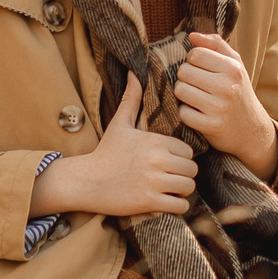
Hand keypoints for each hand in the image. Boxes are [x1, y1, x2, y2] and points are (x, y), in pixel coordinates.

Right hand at [30, 74, 196, 217]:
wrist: (85, 180)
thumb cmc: (105, 152)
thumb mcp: (119, 124)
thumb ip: (131, 99)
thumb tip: (134, 73)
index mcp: (155, 140)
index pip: (188, 152)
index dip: (181, 159)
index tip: (169, 163)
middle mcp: (157, 159)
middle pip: (192, 170)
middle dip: (183, 176)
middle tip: (170, 179)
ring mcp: (154, 181)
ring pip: (189, 187)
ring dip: (182, 192)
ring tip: (169, 190)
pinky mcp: (150, 201)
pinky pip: (180, 205)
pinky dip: (177, 206)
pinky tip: (164, 202)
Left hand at [176, 32, 277, 180]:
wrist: (252, 130)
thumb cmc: (239, 92)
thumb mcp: (235, 65)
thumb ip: (215, 45)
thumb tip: (191, 35)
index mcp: (233, 69)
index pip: (195, 54)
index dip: (193, 62)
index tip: (202, 71)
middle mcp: (227, 86)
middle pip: (184, 71)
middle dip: (186, 78)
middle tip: (198, 86)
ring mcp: (219, 107)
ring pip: (180, 90)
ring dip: (184, 95)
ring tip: (196, 99)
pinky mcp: (211, 126)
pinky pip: (183, 113)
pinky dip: (186, 113)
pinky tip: (198, 113)